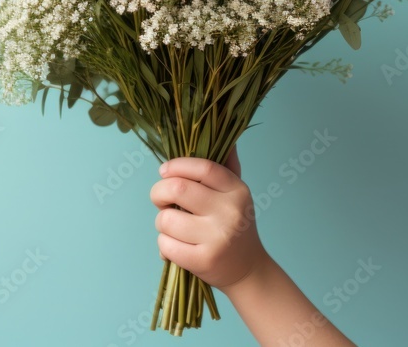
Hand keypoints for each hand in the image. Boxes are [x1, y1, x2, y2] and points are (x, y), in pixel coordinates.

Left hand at [150, 148, 268, 290]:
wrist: (248, 270)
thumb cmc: (234, 226)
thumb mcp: (236, 195)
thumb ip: (226, 166)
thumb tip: (224, 137)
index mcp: (237, 190)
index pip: (204, 168)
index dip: (177, 165)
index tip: (164, 170)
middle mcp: (229, 211)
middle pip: (177, 189)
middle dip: (158, 192)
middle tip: (161, 200)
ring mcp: (217, 237)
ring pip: (166, 219)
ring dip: (161, 222)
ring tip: (172, 227)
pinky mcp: (204, 260)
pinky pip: (165, 245)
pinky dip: (163, 245)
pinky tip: (175, 246)